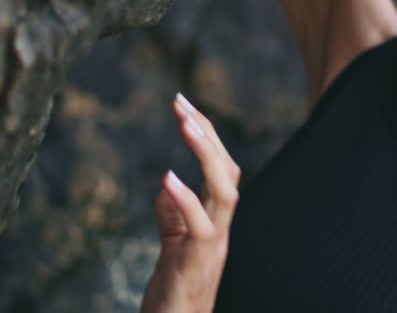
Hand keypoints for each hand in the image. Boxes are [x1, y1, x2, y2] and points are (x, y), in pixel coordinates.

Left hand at [140, 93, 241, 312]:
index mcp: (216, 222)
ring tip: (186, 125)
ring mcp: (214, 247)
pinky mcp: (198, 265)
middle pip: (227, 172)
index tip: (183, 104)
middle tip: (182, 103)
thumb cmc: (174, 293)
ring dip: (206, 156)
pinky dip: (187, 200)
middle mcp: (221, 230)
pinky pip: (200, 229)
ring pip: (225, 194)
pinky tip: (169, 177)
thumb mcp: (173, 248)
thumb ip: (173, 216)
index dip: (207, 134)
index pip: (221, 168)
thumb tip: (169, 184)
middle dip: (208, 134)